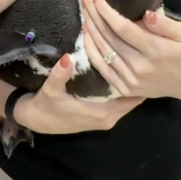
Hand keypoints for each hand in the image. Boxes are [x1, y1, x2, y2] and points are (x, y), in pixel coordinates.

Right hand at [12, 54, 145, 134]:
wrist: (37, 121)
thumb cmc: (46, 106)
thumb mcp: (50, 90)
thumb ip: (60, 75)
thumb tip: (68, 58)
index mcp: (102, 113)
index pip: (131, 97)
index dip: (138, 79)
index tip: (144, 61)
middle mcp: (108, 118)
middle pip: (133, 99)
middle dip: (138, 81)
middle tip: (144, 58)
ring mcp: (106, 120)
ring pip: (127, 102)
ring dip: (131, 86)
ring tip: (137, 63)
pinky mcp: (101, 118)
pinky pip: (120, 104)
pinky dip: (123, 92)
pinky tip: (123, 75)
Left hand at [79, 0, 180, 101]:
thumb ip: (166, 24)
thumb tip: (147, 13)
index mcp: (156, 51)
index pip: (123, 28)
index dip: (106, 11)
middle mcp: (140, 67)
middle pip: (108, 37)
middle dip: (93, 13)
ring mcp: (130, 80)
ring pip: (102, 50)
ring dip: (90, 27)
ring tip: (83, 8)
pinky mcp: (124, 88)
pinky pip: (101, 67)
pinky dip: (91, 49)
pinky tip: (86, 32)